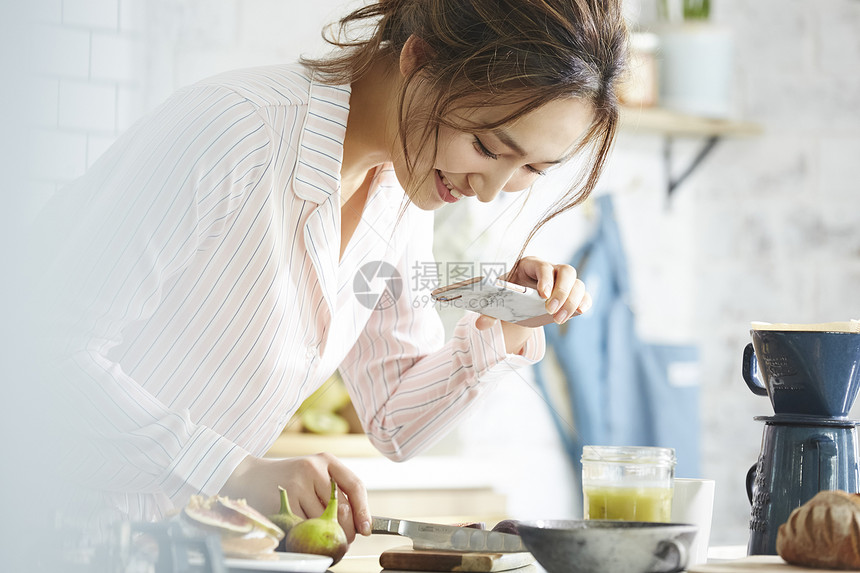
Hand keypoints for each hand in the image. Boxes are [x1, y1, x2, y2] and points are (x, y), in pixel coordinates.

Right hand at [219, 453, 370, 541]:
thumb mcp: (315, 475)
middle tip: (343, 540)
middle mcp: (313, 469)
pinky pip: (303, 528)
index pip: (355, 486)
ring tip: (319, 536)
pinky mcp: (282, 501)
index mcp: (326, 460)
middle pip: (341, 509)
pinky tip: (303, 535)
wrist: (250, 477)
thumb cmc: (289, 479)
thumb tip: (359, 524)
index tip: (366, 529)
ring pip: (322, 522)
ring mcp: (297, 484)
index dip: (364, 511)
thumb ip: (335, 492)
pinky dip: (306, 537)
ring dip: (324, 537)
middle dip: (346, 531)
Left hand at [475, 256, 591, 352]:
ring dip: (572, 302)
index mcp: (530, 264)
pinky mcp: (572, 293)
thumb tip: (480, 324)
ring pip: (577, 283)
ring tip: (559, 320)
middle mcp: (551, 269)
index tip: (542, 296)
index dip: (546, 279)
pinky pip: (584, 294)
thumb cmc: (509, 294)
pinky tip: (580, 312)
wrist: (519, 299)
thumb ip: (489, 311)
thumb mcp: (498, 299)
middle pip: (566, 271)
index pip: (543, 266)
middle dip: (562, 292)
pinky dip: (584, 302)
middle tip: (551, 312)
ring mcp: (564, 280)